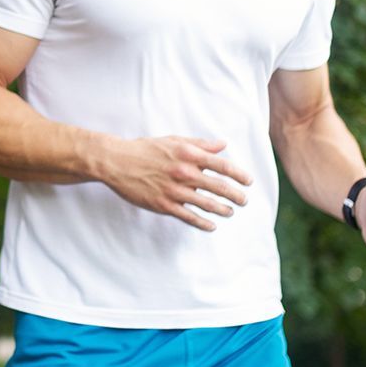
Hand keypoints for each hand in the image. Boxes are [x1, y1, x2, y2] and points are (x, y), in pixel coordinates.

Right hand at [103, 136, 252, 229]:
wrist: (117, 162)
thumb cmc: (146, 149)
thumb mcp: (174, 141)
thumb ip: (200, 144)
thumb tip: (222, 145)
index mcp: (188, 155)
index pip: (222, 166)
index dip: (239, 175)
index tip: (248, 182)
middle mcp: (184, 173)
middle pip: (219, 187)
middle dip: (236, 195)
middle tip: (244, 200)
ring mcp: (174, 191)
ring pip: (207, 204)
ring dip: (223, 210)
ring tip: (231, 212)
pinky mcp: (164, 205)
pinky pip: (189, 217)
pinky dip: (203, 223)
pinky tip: (212, 225)